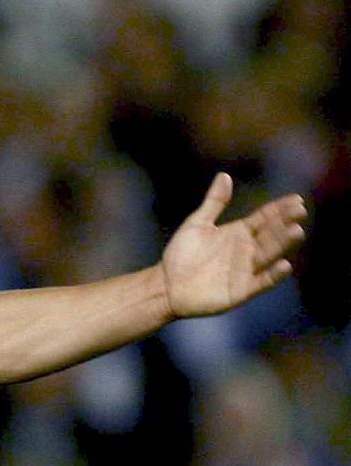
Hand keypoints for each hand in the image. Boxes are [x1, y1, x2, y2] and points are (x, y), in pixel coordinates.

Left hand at [161, 173, 306, 318]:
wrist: (167, 285)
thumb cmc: (181, 254)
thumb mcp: (197, 224)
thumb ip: (214, 202)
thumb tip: (224, 175)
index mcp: (239, 232)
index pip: (264, 218)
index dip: (279, 209)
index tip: (296, 199)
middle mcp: (247, 250)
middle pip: (270, 234)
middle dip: (285, 223)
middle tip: (300, 211)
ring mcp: (246, 270)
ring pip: (269, 254)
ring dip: (283, 244)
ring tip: (297, 231)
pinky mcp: (242, 290)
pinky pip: (261, 282)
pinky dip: (273, 275)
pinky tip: (284, 265)